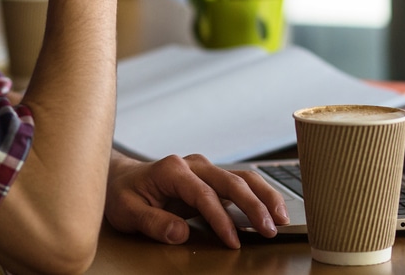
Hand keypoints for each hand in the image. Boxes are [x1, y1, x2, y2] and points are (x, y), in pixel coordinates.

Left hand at [104, 152, 289, 248]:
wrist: (122, 178)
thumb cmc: (124, 194)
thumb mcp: (127, 211)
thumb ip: (153, 222)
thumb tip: (179, 233)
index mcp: (172, 169)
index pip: (204, 194)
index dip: (221, 218)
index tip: (233, 241)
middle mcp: (193, 164)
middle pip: (231, 180)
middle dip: (254, 205)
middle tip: (270, 229)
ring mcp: (204, 169)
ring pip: (242, 177)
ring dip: (264, 196)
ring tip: (281, 218)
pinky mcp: (211, 178)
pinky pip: (240, 183)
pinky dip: (259, 195)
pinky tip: (272, 210)